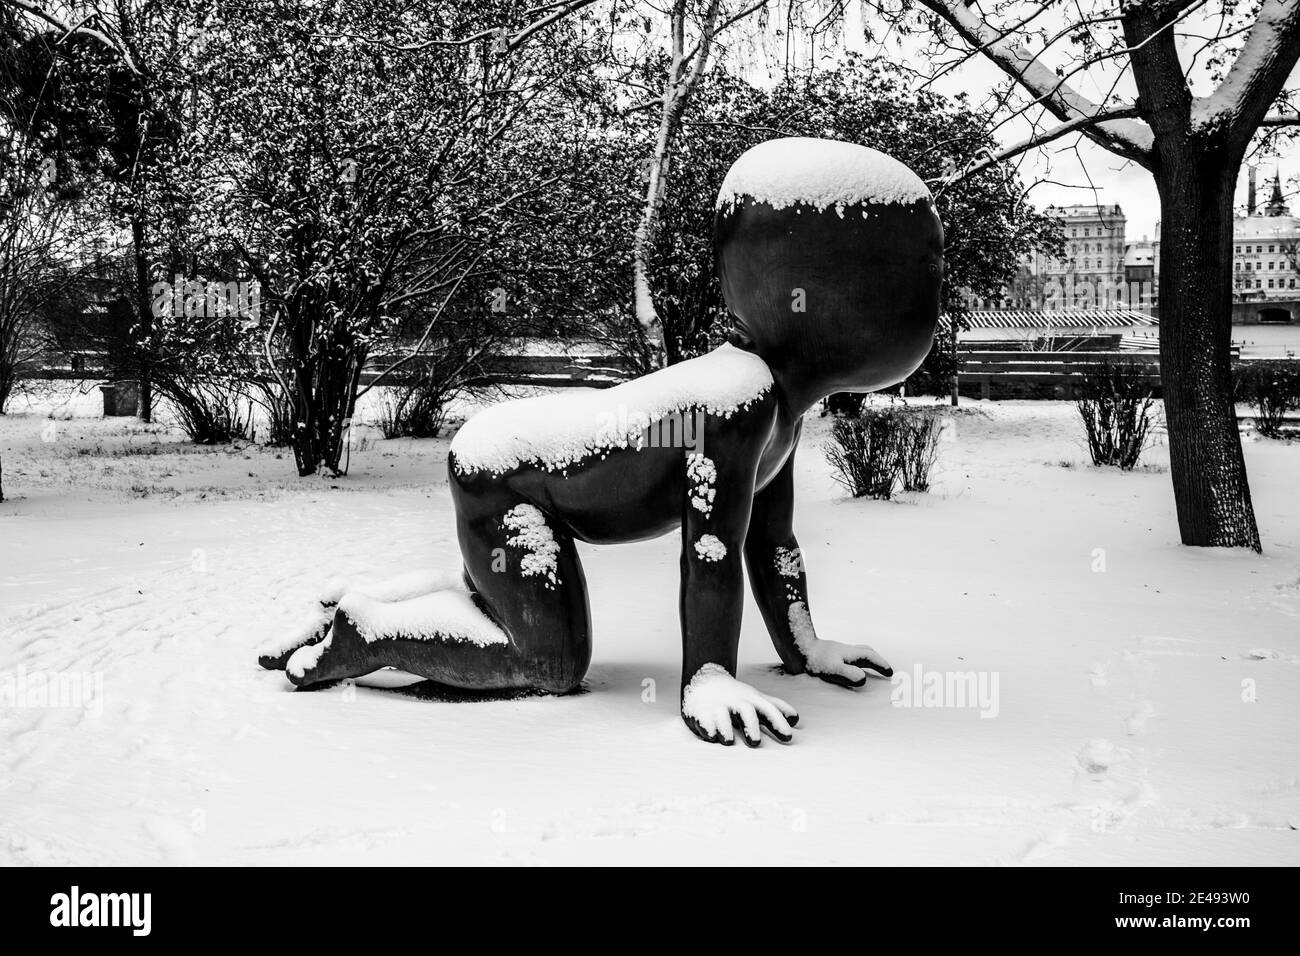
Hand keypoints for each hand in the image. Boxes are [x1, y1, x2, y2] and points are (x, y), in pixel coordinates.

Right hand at [681, 664, 798, 746]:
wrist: (704, 679)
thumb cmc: (736, 695)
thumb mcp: (756, 698)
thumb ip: (776, 708)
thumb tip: (797, 720)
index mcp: (751, 701)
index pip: (768, 710)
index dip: (778, 722)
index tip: (788, 737)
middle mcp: (735, 704)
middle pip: (745, 712)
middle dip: (750, 726)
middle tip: (755, 743)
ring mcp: (717, 708)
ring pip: (721, 717)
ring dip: (725, 729)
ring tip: (728, 742)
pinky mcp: (700, 714)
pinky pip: (703, 721)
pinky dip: (706, 728)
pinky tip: (710, 736)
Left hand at [803, 638, 892, 687]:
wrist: (793, 647)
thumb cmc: (811, 660)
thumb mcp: (832, 669)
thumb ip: (848, 674)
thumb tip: (864, 679)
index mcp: (848, 653)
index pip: (870, 657)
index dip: (882, 665)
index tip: (890, 673)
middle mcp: (843, 650)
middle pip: (865, 651)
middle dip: (876, 660)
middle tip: (883, 669)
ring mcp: (834, 651)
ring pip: (854, 653)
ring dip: (864, 660)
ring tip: (866, 670)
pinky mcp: (824, 654)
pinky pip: (844, 657)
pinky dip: (850, 662)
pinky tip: (844, 670)